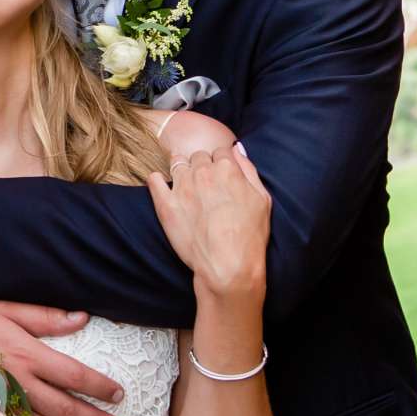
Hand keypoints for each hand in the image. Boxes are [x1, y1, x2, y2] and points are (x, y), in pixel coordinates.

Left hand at [147, 143, 270, 302]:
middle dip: (202, 166)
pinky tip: (162, 185)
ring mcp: (182, 187)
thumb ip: (249, 170)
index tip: (222, 175)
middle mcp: (203, 172)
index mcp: (228, 168)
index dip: (222, 163)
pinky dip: (157, 180)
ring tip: (186, 183)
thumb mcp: (262, 199)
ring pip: (177, 163)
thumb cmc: (249, 236)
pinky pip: (154, 180)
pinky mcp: (166, 204)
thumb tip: (237, 149)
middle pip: (199, 156)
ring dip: (182, 168)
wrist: (228, 265)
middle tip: (206, 184)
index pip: (220, 152)